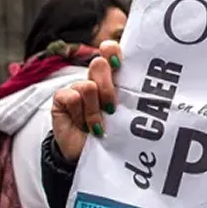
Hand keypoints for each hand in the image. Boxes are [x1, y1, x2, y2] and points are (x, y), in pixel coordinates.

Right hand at [51, 41, 122, 162]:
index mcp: (113, 78)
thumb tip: (145, 84)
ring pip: (88, 86)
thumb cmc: (112, 134)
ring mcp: (77, 88)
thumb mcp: (126, 115)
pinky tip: (83, 126)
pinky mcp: (62, 98)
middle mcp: (94, 80)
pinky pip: (72, 97)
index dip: (111, 50)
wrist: (92, 157)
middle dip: (108, 87)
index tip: (117, 62)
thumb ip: (131, 97)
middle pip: (99, 64)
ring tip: (97, 127)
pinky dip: (79, 115)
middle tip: (111, 108)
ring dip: (95, 111)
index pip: (110, 51)